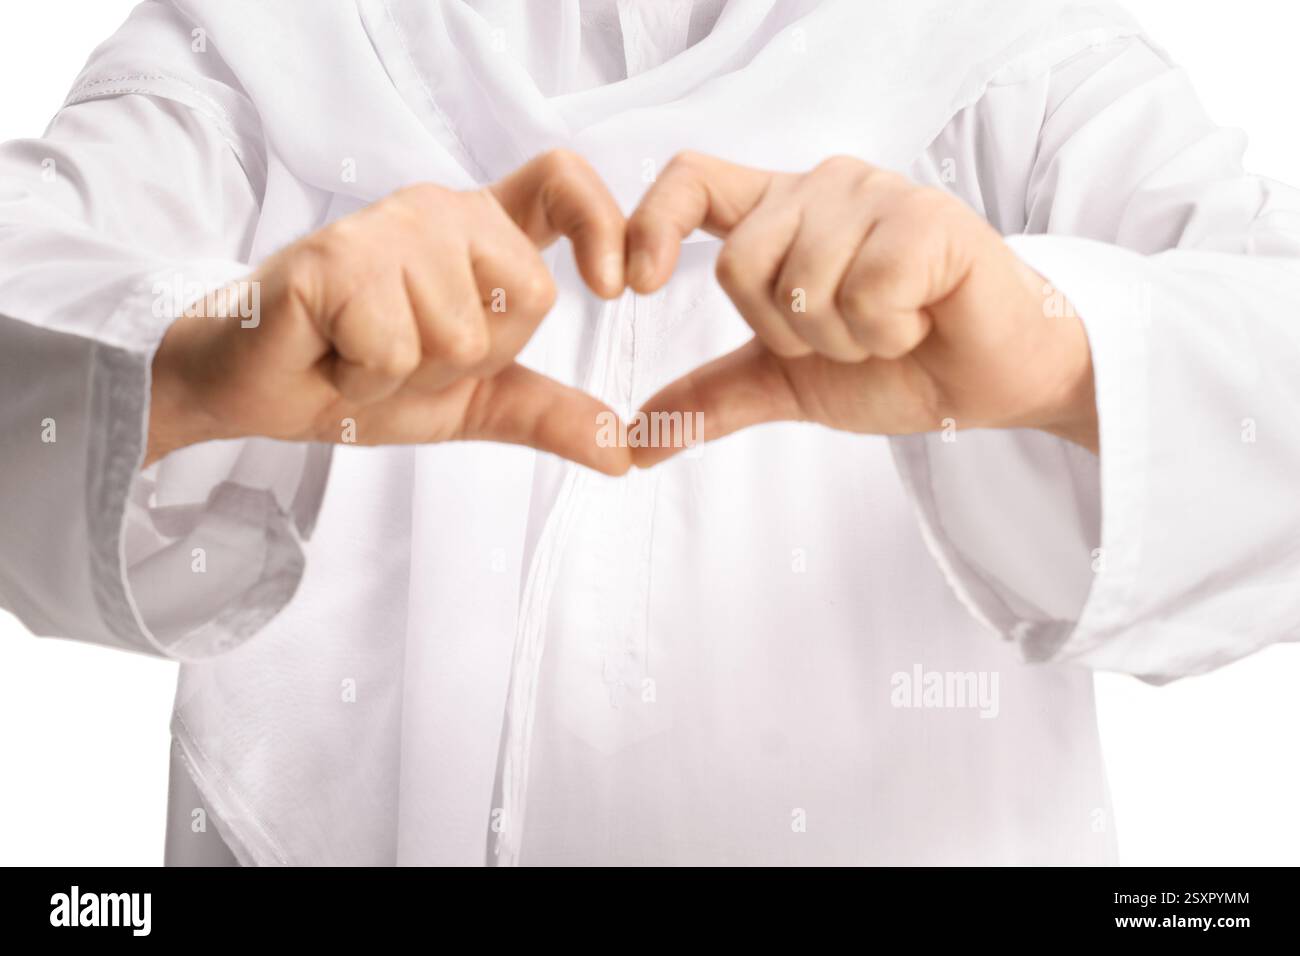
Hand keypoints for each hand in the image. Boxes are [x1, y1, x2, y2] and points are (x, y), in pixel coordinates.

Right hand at [146, 150, 630, 474]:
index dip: (603, 221)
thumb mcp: (470, 404)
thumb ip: (546, 415)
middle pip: (531, 299)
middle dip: (473, 360)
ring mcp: (388, 228)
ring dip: (410, 377)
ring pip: (462, 336)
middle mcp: (441, 211)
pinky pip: (395, 352)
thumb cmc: (357, 376)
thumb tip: (624, 455)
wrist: (256, 391)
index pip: (563, 184)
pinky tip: (329, 355)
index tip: (618, 286)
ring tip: (359, 352)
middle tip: (404, 351)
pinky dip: (364, 381)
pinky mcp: (336, 257)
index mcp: (480, 232)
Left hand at [623, 152, 1097, 465]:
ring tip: (891, 328)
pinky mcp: (926, 217)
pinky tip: (924, 318)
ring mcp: (874, 195)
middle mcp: (818, 188)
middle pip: (739, 265)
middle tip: (847, 337)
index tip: (633, 287)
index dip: (650, 226)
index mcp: (777, 213)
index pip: (689, 182)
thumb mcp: (787, 384)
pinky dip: (889, 332)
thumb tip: (635, 444)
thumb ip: (712, 399)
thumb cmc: (897, 366)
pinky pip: (864, 292)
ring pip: (801, 286)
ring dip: (844, 340)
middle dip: (787, 335)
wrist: (992, 383)